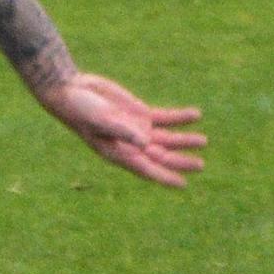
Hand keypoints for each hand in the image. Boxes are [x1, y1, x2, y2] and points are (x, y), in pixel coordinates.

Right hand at [35, 70, 206, 187]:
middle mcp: (131, 144)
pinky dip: (179, 117)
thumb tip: (146, 142)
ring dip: (184, 140)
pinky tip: (195, 114)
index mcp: (119, 153)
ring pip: (166, 138)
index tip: (183, 184)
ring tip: (203, 140)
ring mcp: (137, 129)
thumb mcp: (100, 121)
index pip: (146, 169)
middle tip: (200, 165)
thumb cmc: (80, 109)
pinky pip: (165, 117)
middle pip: (161, 156)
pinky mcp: (139, 113)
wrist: (70, 89)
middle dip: (180, 161)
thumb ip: (123, 130)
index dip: (165, 177)